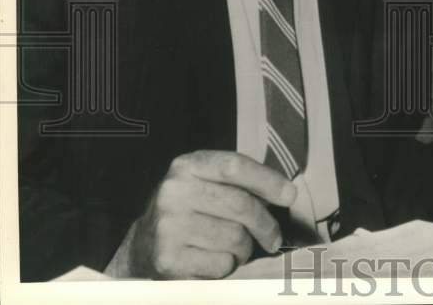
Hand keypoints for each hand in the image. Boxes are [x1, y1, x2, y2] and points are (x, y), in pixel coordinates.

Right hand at [109, 150, 296, 278]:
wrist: (142, 247)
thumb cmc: (189, 211)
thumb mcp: (207, 184)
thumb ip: (241, 182)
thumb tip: (286, 194)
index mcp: (186, 166)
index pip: (235, 167)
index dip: (268, 181)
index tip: (290, 196)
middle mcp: (173, 192)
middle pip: (241, 205)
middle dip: (266, 224)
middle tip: (273, 237)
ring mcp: (168, 226)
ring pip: (235, 238)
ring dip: (244, 248)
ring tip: (234, 248)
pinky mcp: (168, 259)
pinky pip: (221, 264)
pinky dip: (228, 265)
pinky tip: (215, 260)